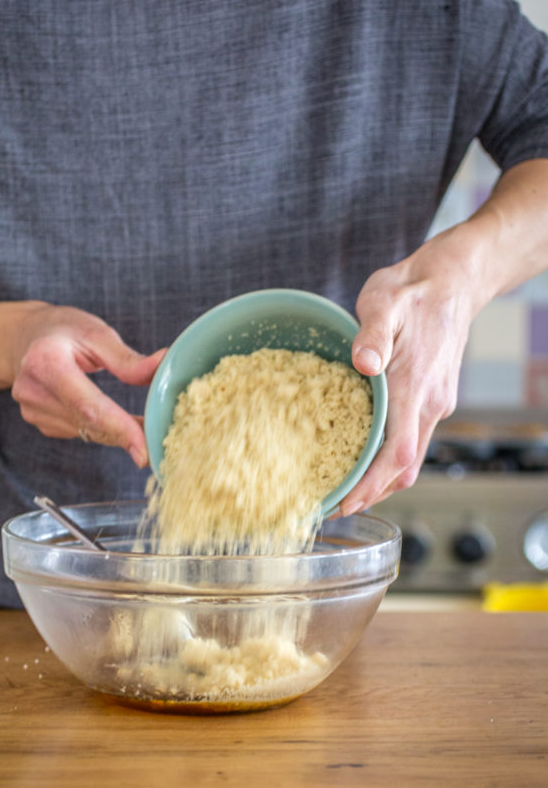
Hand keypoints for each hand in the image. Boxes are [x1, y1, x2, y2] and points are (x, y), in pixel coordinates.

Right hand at [10, 304, 164, 466]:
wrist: (24, 337)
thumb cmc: (63, 330)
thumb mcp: (96, 333)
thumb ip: (127, 358)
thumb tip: (162, 366)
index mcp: (45, 361)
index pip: (87, 405)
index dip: (118, 428)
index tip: (143, 450)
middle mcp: (33, 390)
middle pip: (88, 423)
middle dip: (126, 434)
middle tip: (158, 438)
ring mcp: (32, 410)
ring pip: (86, 432)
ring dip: (117, 433)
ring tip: (142, 423)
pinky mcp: (39, 422)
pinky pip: (79, 432)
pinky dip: (102, 429)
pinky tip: (115, 419)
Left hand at [339, 236, 475, 514]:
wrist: (452, 281)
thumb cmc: (412, 292)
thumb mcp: (383, 303)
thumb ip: (372, 334)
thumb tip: (364, 363)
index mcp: (414, 387)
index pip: (398, 454)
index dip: (372, 485)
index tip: (346, 503)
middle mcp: (430, 403)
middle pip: (405, 468)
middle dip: (373, 492)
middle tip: (337, 505)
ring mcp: (435, 403)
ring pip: (411, 457)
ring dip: (382, 478)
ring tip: (347, 487)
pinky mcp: (433, 398)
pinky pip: (413, 439)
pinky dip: (389, 457)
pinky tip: (365, 453)